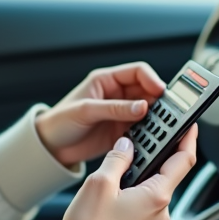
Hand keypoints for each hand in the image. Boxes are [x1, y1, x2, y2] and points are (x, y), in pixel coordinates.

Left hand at [35, 62, 164, 168]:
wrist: (50, 147)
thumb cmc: (59, 121)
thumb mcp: (86, 110)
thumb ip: (115, 108)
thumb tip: (142, 106)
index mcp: (106, 81)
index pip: (138, 72)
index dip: (152, 79)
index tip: (161, 92)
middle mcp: (116, 95)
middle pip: (147, 91)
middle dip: (158, 100)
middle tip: (168, 111)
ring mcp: (120, 113)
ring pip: (147, 111)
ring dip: (155, 117)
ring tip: (160, 126)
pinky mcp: (121, 131)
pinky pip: (142, 129)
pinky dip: (148, 132)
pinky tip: (150, 137)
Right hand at [51, 125, 197, 219]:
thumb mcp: (100, 182)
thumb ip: (118, 159)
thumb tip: (127, 146)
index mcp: (156, 197)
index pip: (183, 161)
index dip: (188, 140)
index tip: (190, 127)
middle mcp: (160, 215)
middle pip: (167, 177)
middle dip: (155, 160)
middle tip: (141, 145)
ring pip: (153, 195)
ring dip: (141, 181)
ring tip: (119, 174)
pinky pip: (143, 210)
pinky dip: (134, 199)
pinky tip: (114, 198)